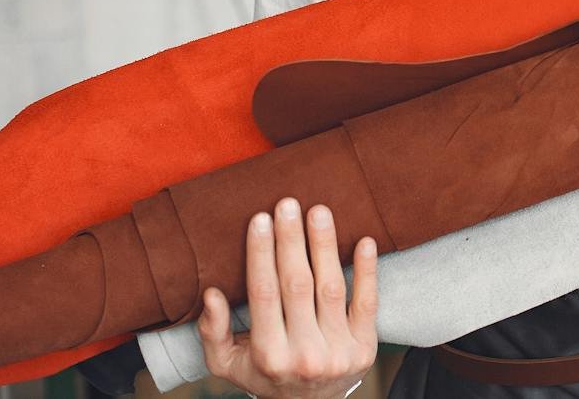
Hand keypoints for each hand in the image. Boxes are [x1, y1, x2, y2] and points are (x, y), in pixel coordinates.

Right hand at [198, 198, 378, 398]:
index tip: (260, 219)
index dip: (261, 255)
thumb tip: (211, 295)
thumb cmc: (265, 373)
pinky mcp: (365, 347)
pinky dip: (367, 271)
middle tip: (288, 204)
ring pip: (331, 288)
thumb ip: (214, 332)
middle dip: (291, 241)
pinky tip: (364, 241)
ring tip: (319, 212)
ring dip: (325, 246)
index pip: (264, 294)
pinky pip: (367, 303)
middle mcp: (304, 355)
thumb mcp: (227, 364)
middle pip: (297, 286)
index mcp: (269, 355)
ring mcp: (338, 352)